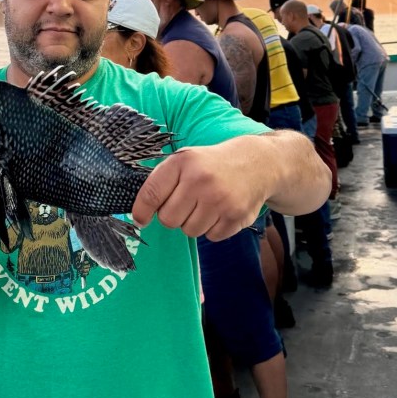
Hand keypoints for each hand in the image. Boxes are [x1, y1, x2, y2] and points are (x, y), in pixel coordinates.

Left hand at [131, 145, 265, 239]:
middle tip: (185, 204)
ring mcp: (220, 199)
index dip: (141, 211)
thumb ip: (162, 182)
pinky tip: (221, 210)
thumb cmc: (211, 165)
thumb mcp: (186, 160)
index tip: (140, 219)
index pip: (151, 193)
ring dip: (194, 223)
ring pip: (189, 231)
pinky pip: (211, 237)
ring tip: (206, 205)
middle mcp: (200, 180)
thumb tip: (139, 215)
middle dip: (173, 216)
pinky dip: (213, 228)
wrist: (257, 164)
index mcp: (183, 162)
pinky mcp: (236, 216)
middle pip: (168, 219)